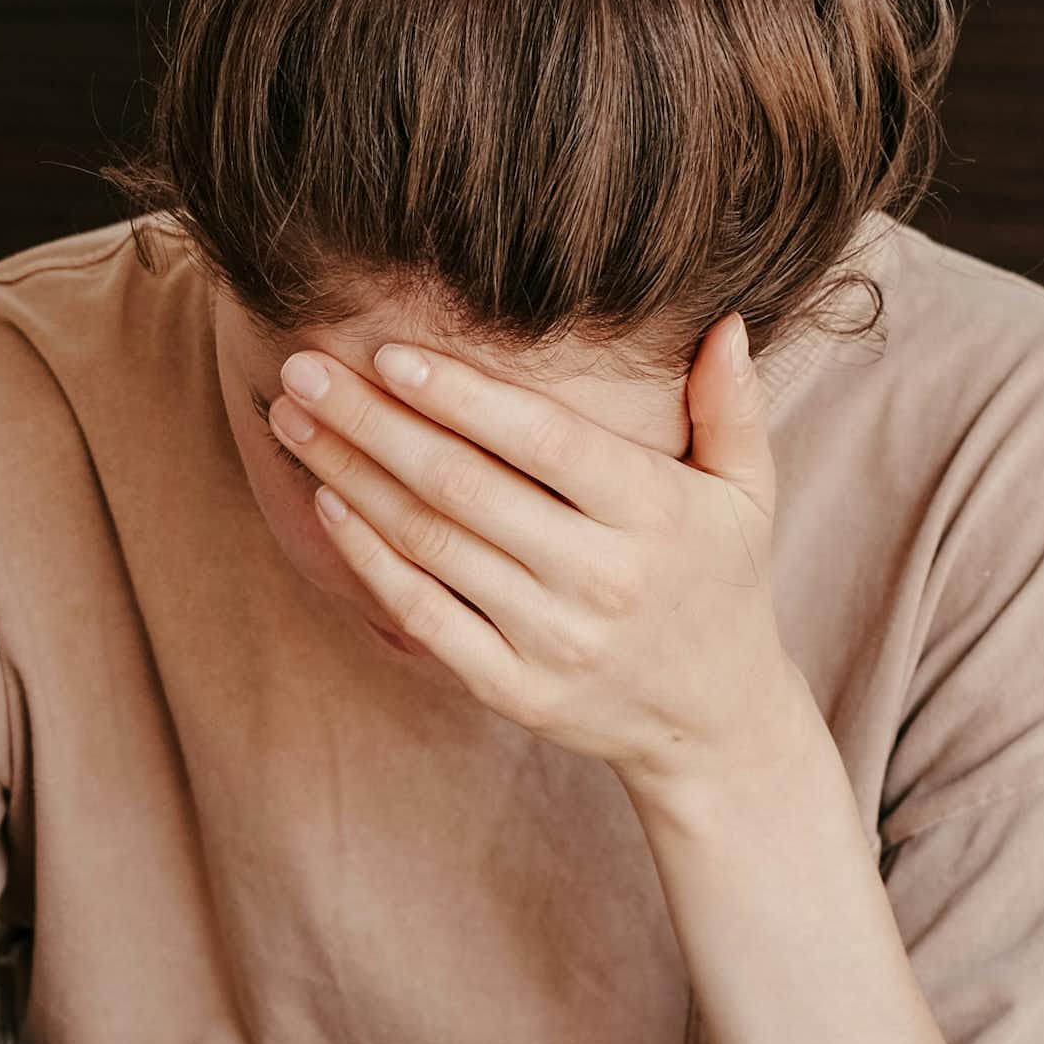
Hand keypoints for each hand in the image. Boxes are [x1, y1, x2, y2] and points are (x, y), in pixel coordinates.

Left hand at [268, 315, 803, 793]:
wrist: (711, 721)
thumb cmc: (720, 580)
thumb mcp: (747, 492)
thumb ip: (732, 407)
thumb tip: (728, 321)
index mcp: (655, 513)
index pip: (542, 440)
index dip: (459, 394)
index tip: (387, 352)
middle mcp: (602, 576)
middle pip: (462, 484)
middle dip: (372, 420)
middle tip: (303, 369)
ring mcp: (553, 638)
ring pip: (429, 543)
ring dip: (351, 476)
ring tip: (296, 420)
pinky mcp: (512, 688)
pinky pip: (422, 614)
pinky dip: (367, 559)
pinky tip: (327, 504)